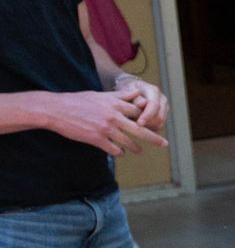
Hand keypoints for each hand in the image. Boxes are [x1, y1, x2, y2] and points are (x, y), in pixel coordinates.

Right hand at [42, 92, 167, 155]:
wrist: (56, 110)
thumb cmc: (78, 101)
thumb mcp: (101, 95)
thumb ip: (121, 96)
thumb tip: (138, 93)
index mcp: (115, 104)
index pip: (139, 112)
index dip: (148, 119)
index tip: (155, 124)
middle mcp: (113, 116)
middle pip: (140, 128)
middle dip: (154, 137)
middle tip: (164, 144)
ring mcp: (105, 128)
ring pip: (128, 141)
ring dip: (135, 147)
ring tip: (139, 151)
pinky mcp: (96, 139)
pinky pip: (113, 149)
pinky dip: (119, 152)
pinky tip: (121, 153)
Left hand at [114, 76, 168, 129]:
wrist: (130, 90)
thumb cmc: (127, 90)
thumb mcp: (127, 91)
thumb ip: (135, 97)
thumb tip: (143, 104)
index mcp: (154, 91)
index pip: (154, 105)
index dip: (148, 115)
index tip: (139, 124)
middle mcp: (162, 100)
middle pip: (160, 117)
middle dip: (148, 124)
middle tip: (133, 127)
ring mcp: (164, 108)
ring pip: (160, 124)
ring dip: (148, 127)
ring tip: (134, 125)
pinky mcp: (163, 116)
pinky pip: (157, 127)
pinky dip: (149, 129)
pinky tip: (138, 126)